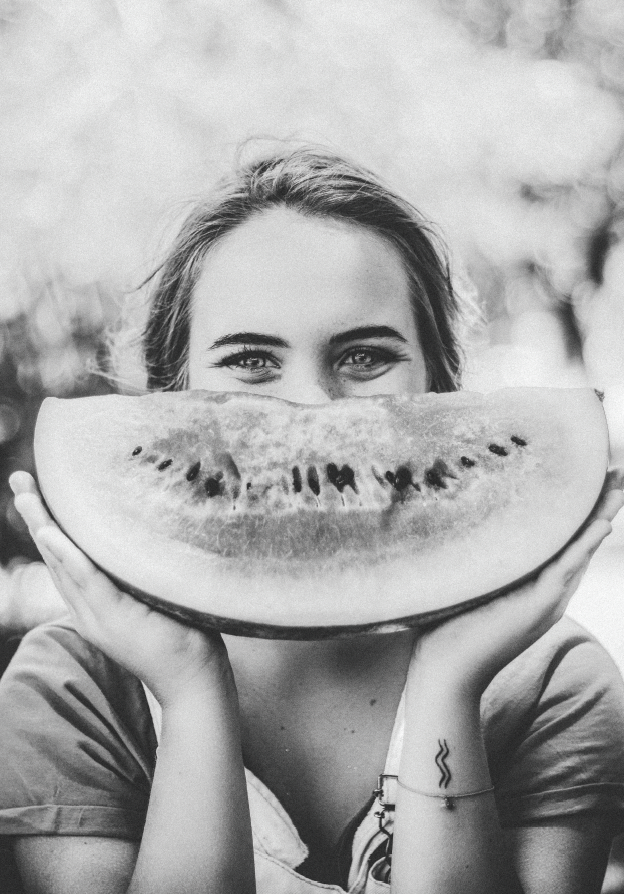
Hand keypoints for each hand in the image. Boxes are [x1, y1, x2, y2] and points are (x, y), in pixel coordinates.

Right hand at [9, 471, 230, 706]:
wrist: (193, 682)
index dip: (47, 523)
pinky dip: (68, 557)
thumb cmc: (183, 635)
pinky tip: (52, 534)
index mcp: (94, 604)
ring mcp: (98, 616)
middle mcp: (88, 610)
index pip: (64, 557)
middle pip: (55, 555)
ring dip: (44, 527)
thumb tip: (146, 531)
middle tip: (19, 478)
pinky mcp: (115, 619)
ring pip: (63, 564)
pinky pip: (88, 581)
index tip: (34, 490)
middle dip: (36, 516)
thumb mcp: (154, 597)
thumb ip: (138, 573)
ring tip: (27, 495)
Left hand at [410, 469, 623, 699]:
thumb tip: (462, 522)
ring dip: (600, 519)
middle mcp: (549, 593)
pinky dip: (584, 546)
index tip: (590, 479)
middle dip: (599, 508)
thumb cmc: (447, 630)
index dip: (579, 513)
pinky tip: (601, 524)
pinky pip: (566, 569)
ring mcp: (547, 601)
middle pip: (580, 542)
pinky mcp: (538, 607)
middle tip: (617, 472)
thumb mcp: (470, 585)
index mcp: (535, 587)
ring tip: (618, 488)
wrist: (446, 673)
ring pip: (580, 552)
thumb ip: (480, 561)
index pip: (563, 543)